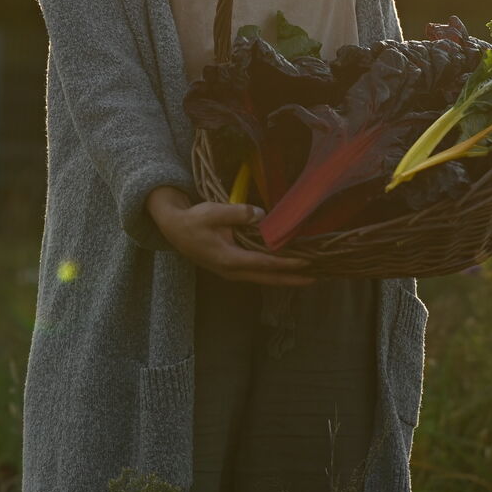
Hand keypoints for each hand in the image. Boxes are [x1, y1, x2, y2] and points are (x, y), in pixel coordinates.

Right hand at [146, 187, 316, 286]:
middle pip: (269, 278)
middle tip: (317, 276)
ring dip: (285, 277)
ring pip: (264, 279)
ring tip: (307, 275)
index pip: (265, 264)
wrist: (174, 229)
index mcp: (229, 259)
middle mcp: (232, 271)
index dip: (287, 263)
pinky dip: (274, 273)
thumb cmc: (193, 220)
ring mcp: (231, 272)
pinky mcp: (231, 268)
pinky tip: (285, 268)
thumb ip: (238, 213)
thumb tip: (261, 215)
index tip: (307, 261)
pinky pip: (257, 274)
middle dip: (293, 278)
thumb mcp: (214, 212)